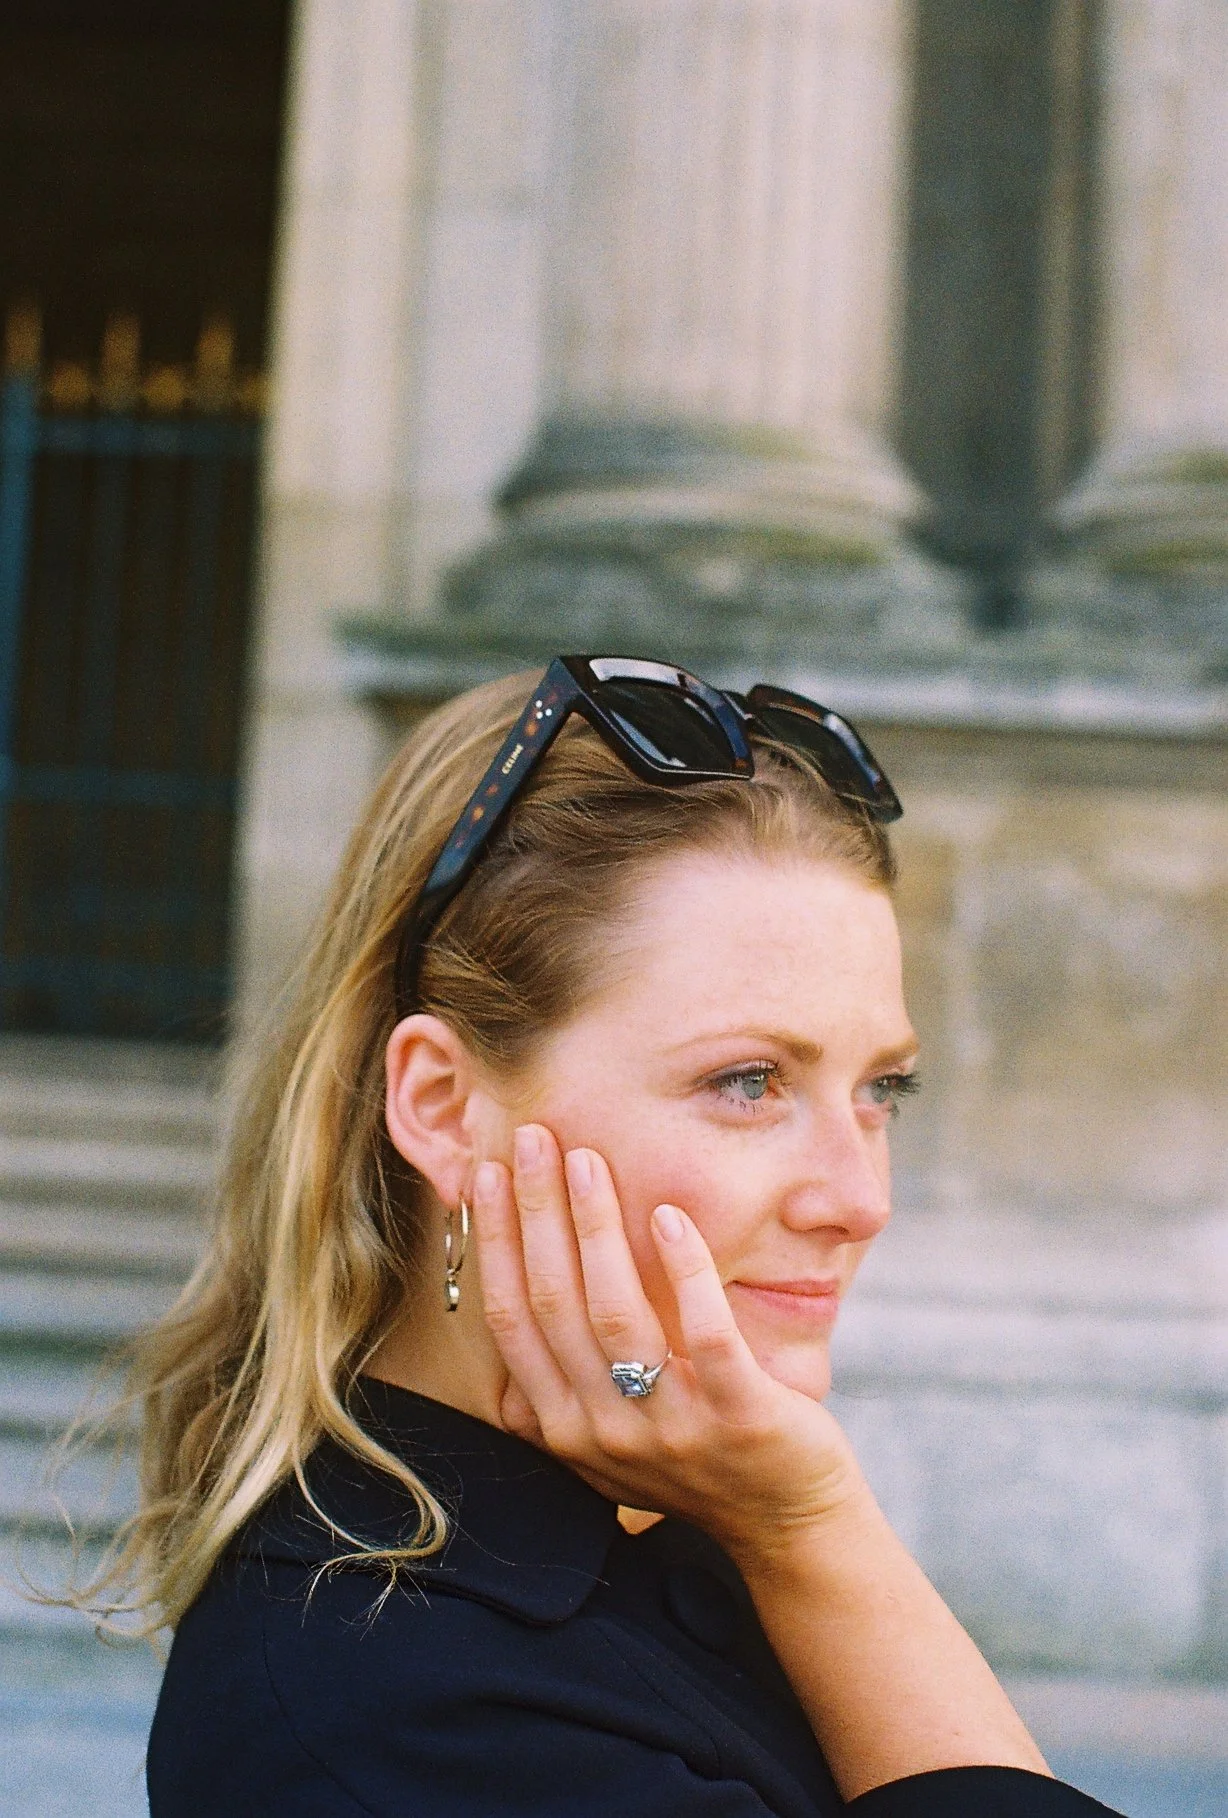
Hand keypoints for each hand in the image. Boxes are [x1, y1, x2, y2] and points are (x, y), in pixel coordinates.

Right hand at [471, 1124, 869, 1567]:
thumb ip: (556, 1390)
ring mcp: (671, 1429)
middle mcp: (603, 1431)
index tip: (486, 1172)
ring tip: (587, 1159)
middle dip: (536, 1212)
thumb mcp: (606, 1437)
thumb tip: (502, 1323)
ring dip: (596, 1228)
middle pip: (553, 1304)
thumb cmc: (695, 1459)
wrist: (788, 1523)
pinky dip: (684, 1272)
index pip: (511, 1320)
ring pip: (615, 1315)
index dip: (494, 1242)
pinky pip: (705, 1336)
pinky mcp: (739, 1419)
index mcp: (563, 1427)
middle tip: (532, 1137)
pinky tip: (671, 1215)